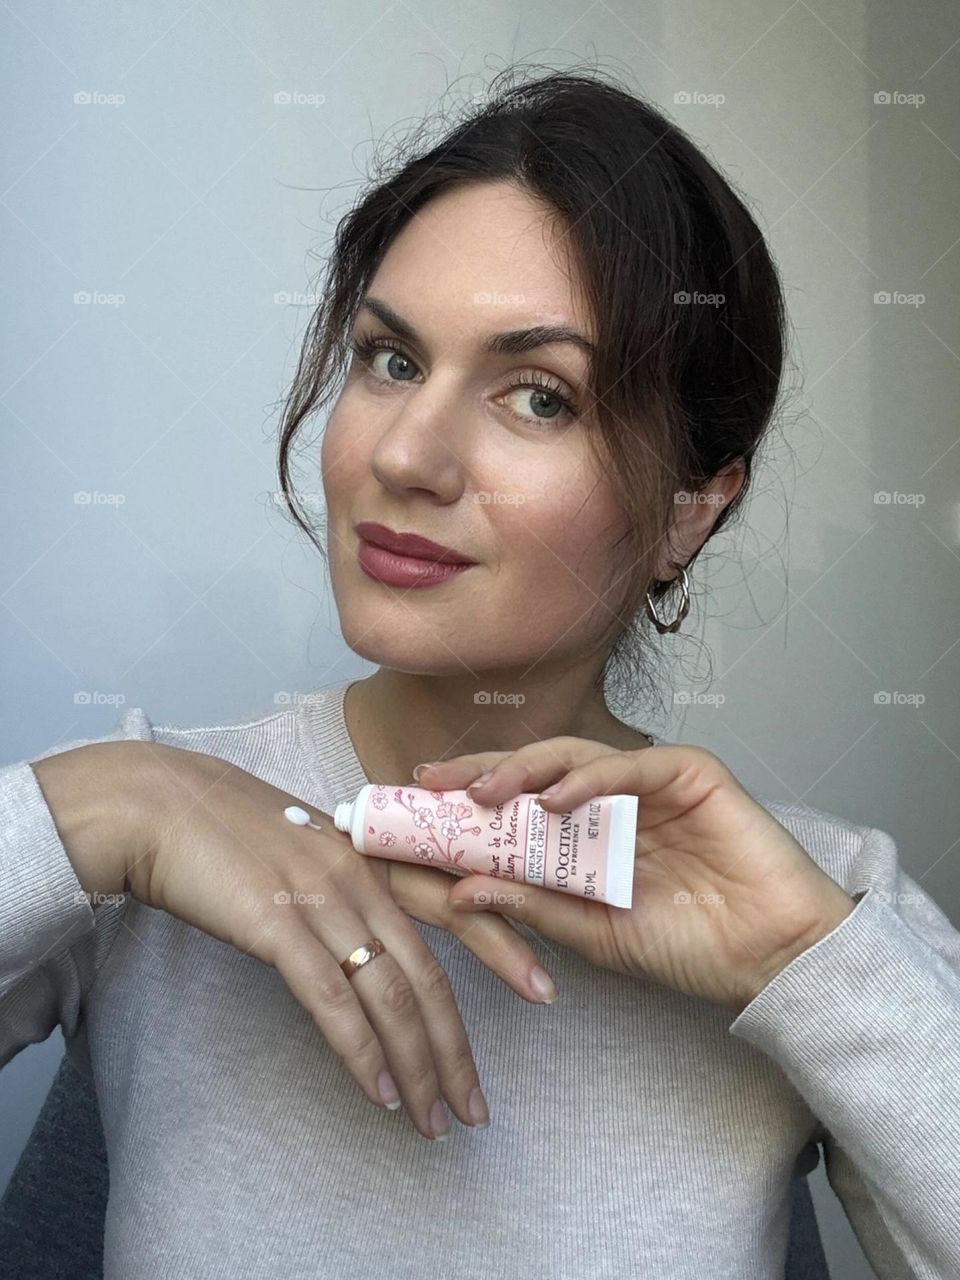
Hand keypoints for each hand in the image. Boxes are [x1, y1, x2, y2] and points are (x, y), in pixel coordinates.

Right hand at [125, 743, 549, 1137]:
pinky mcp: (277, 925)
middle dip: (457, 1048)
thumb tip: (360, 932)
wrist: (157, 803)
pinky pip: (333, 1002)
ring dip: (416, 1067)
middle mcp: (359, 877)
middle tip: (478, 1106)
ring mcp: (321, 900)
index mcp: (371, 855)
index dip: (504, 951)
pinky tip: (379, 1093)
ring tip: (433, 1119)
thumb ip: (340, 883)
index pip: (458, 905)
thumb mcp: (300, 844)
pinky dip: (362, 1053)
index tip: (542, 992)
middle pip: (429, 973)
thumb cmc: (221, 825)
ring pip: (391, 996)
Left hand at [415, 738, 856, 1014]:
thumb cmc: (690, 945)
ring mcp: (649, 782)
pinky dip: (590, 779)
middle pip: (537, 770)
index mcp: (589, 832)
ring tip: (485, 793)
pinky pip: (629, 766)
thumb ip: (532, 905)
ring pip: (576, 757)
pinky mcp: (689, 772)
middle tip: (437, 783)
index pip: (521, 802)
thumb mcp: (593, 931)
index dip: (472, 797)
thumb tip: (459, 890)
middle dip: (484, 773)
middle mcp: (613, 799)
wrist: (771, 957)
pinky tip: (556, 800)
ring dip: (525, 771)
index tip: (421, 801)